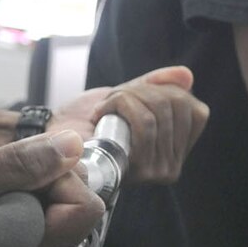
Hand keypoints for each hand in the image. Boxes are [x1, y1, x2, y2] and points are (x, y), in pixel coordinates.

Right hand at [0, 131, 105, 246]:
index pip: (84, 207)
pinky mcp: (34, 233)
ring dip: (37, 175)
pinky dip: (33, 181)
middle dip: (47, 176)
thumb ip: (17, 165)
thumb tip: (71, 145)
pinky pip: (55, 194)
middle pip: (82, 197)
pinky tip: (0, 189)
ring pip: (69, 191)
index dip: (55, 178)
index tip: (14, 176)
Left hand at [52, 65, 209, 183]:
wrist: (54, 137)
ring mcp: (158, 171)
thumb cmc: (89, 120)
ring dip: (125, 97)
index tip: (132, 94)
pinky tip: (101, 113)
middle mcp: (172, 167)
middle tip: (113, 98)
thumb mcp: (127, 96)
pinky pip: (144, 122)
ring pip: (158, 112)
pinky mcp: (140, 170)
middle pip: (176, 105)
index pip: (194, 109)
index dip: (163, 90)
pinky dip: (119, 104)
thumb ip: (156, 85)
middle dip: (140, 90)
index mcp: (177, 149)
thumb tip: (186, 75)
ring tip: (105, 107)